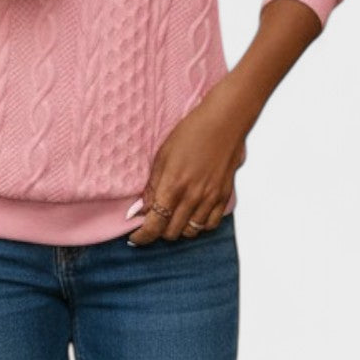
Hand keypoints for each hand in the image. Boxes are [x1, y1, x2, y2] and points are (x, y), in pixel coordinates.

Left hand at [126, 76, 248, 245]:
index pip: (154, 225)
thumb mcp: (163, 155)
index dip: (142, 236)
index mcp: (173, 186)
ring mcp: (210, 199)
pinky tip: (192, 214)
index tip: (135, 237)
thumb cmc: (191, 133)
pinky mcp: (224, 197)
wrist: (224, 122)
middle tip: (153, 221)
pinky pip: (210, 224)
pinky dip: (199, 224)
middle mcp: (192, 197)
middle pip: (171, 233)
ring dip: (179, 228)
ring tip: (173, 216)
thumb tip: (142, 209)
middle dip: (159, 231)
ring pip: (191, 231)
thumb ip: (153, 186)